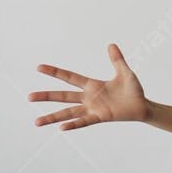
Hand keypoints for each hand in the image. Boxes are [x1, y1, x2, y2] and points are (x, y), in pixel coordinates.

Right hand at [28, 43, 148, 129]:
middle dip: (46, 96)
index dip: (55, 72)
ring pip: (68, 113)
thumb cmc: (133, 90)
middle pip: (63, 96)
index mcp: (92, 85)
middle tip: (29, 97)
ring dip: (53, 117)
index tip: (39, 67)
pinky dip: (74, 124)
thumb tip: (111, 44)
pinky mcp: (101, 117)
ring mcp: (93, 109)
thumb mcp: (125, 73)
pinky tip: (62, 128)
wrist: (142, 106)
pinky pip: (84, 121)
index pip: (69, 77)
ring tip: (37, 122)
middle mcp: (88, 98)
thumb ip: (117, 60)